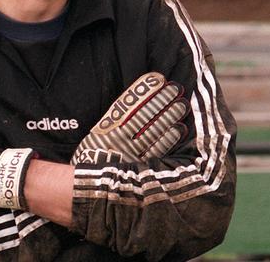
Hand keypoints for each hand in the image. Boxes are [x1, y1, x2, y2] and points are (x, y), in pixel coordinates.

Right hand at [72, 72, 188, 164]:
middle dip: (161, 101)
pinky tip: (179, 129)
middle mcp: (117, 140)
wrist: (88, 189)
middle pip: (143, 116)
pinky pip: (156, 152)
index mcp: (105, 129)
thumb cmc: (93, 158)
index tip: (157, 79)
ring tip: (182, 104)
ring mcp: (129, 154)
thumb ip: (114, 120)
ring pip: (152, 131)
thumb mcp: (96, 136)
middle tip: (176, 88)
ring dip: (168, 117)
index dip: (143, 91)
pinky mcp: (138, 168)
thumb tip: (138, 99)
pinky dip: (168, 140)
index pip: (127, 104)